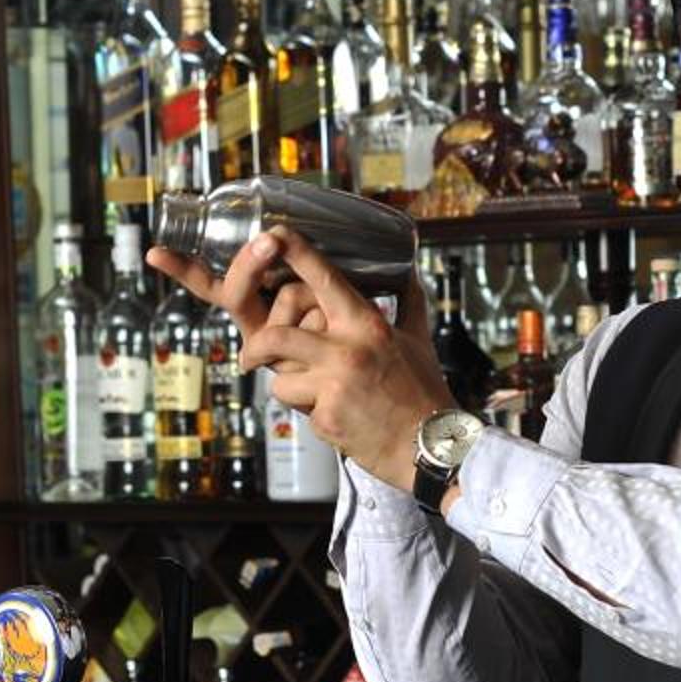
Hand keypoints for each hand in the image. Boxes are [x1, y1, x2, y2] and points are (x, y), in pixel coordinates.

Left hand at [146, 225, 452, 493]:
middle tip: (250, 355)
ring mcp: (334, 385)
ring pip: (278, 378)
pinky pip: (295, 408)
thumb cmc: (423, 392)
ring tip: (310, 393)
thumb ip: (408, 304)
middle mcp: (347, 350)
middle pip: (277, 334)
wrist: (430, 446)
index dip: (296, 254)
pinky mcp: (326, 418)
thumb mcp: (418, 340)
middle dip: (255, 347)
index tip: (274, 235)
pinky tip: (334, 416)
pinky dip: (307, 412)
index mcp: (367, 324)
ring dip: (287, 387)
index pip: (325, 280)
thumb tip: (407, 275)